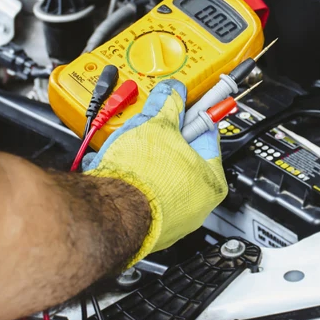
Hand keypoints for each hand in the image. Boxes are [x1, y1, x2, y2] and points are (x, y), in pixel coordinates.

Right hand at [82, 80, 226, 265]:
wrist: (108, 214)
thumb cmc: (142, 180)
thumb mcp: (156, 125)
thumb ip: (167, 104)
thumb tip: (173, 92)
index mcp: (210, 180)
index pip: (208, 136)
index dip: (193, 116)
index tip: (187, 108)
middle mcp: (195, 204)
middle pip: (180, 157)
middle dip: (160, 139)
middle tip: (148, 127)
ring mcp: (170, 219)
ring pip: (156, 176)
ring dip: (139, 160)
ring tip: (125, 149)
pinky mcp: (145, 227)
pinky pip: (138, 195)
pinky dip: (126, 181)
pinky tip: (113, 170)